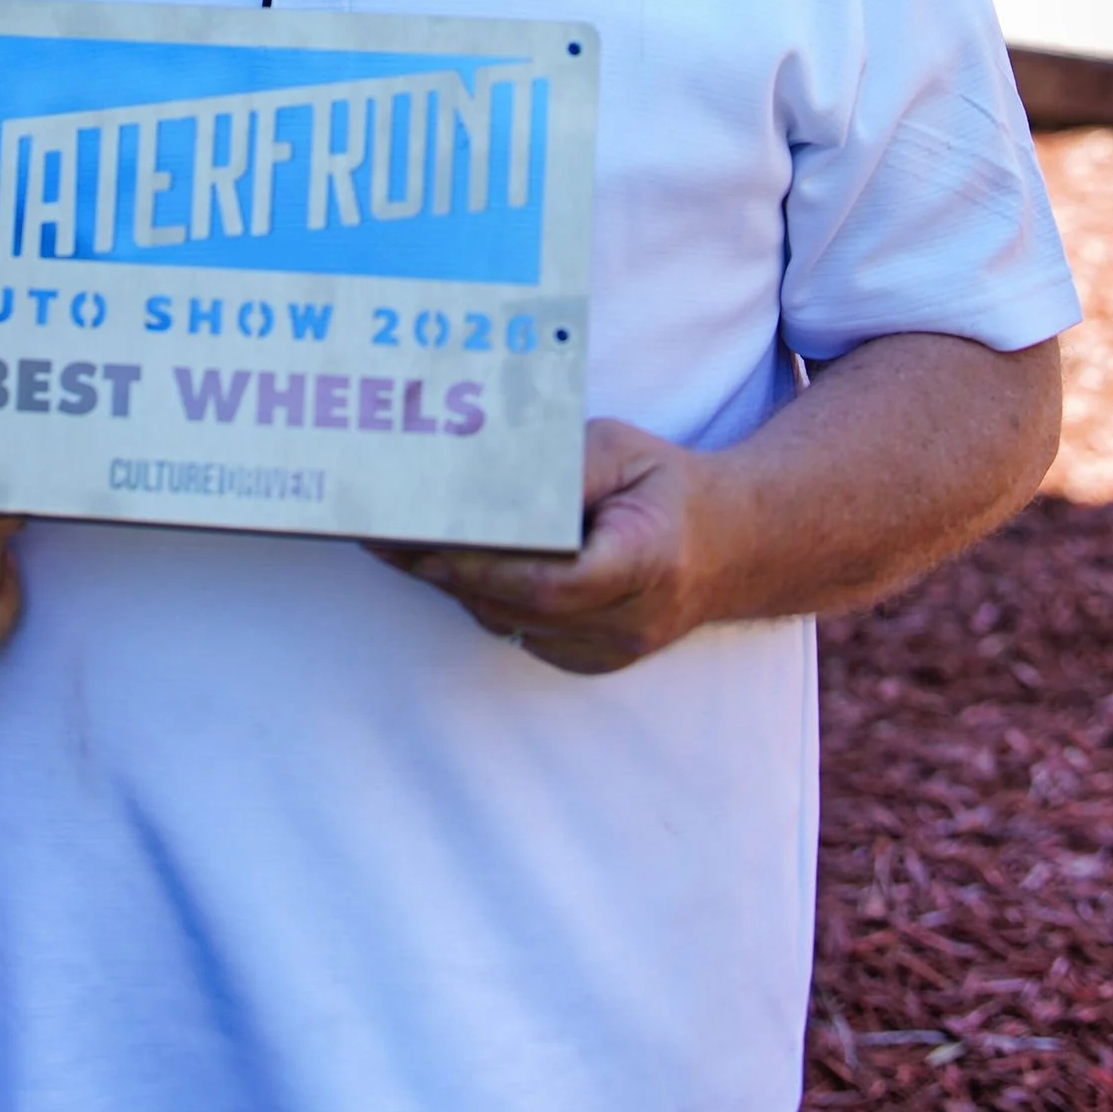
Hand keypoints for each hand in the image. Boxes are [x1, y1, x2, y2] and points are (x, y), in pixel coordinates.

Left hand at [368, 416, 731, 675]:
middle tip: (381, 534)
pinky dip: (484, 596)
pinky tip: (446, 563)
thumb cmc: (667, 487)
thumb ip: (559, 464)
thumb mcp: (622, 450)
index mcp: (648, 562)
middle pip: (518, 603)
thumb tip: (485, 472)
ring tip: (396, 542)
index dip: (484, 568)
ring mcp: (612, 650)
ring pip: (511, 620)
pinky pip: (522, 630)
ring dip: (455, 584)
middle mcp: (630, 620)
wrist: (731, 547)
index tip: (427, 544)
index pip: (552, 581)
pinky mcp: (592, 660)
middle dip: (446, 570)